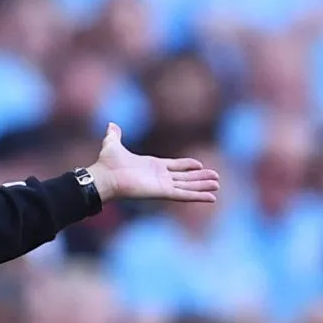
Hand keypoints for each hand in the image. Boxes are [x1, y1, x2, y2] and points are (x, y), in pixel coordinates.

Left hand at [85, 123, 218, 203]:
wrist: (104, 177)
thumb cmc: (107, 163)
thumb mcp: (113, 144)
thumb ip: (115, 135)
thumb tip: (111, 125)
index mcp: (153, 166)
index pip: (176, 166)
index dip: (188, 165)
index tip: (200, 165)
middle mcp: (160, 177)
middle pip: (186, 178)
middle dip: (200, 178)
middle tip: (216, 178)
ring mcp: (162, 185)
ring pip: (188, 186)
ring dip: (203, 186)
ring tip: (217, 185)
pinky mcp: (163, 192)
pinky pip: (184, 195)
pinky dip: (198, 196)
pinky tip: (211, 197)